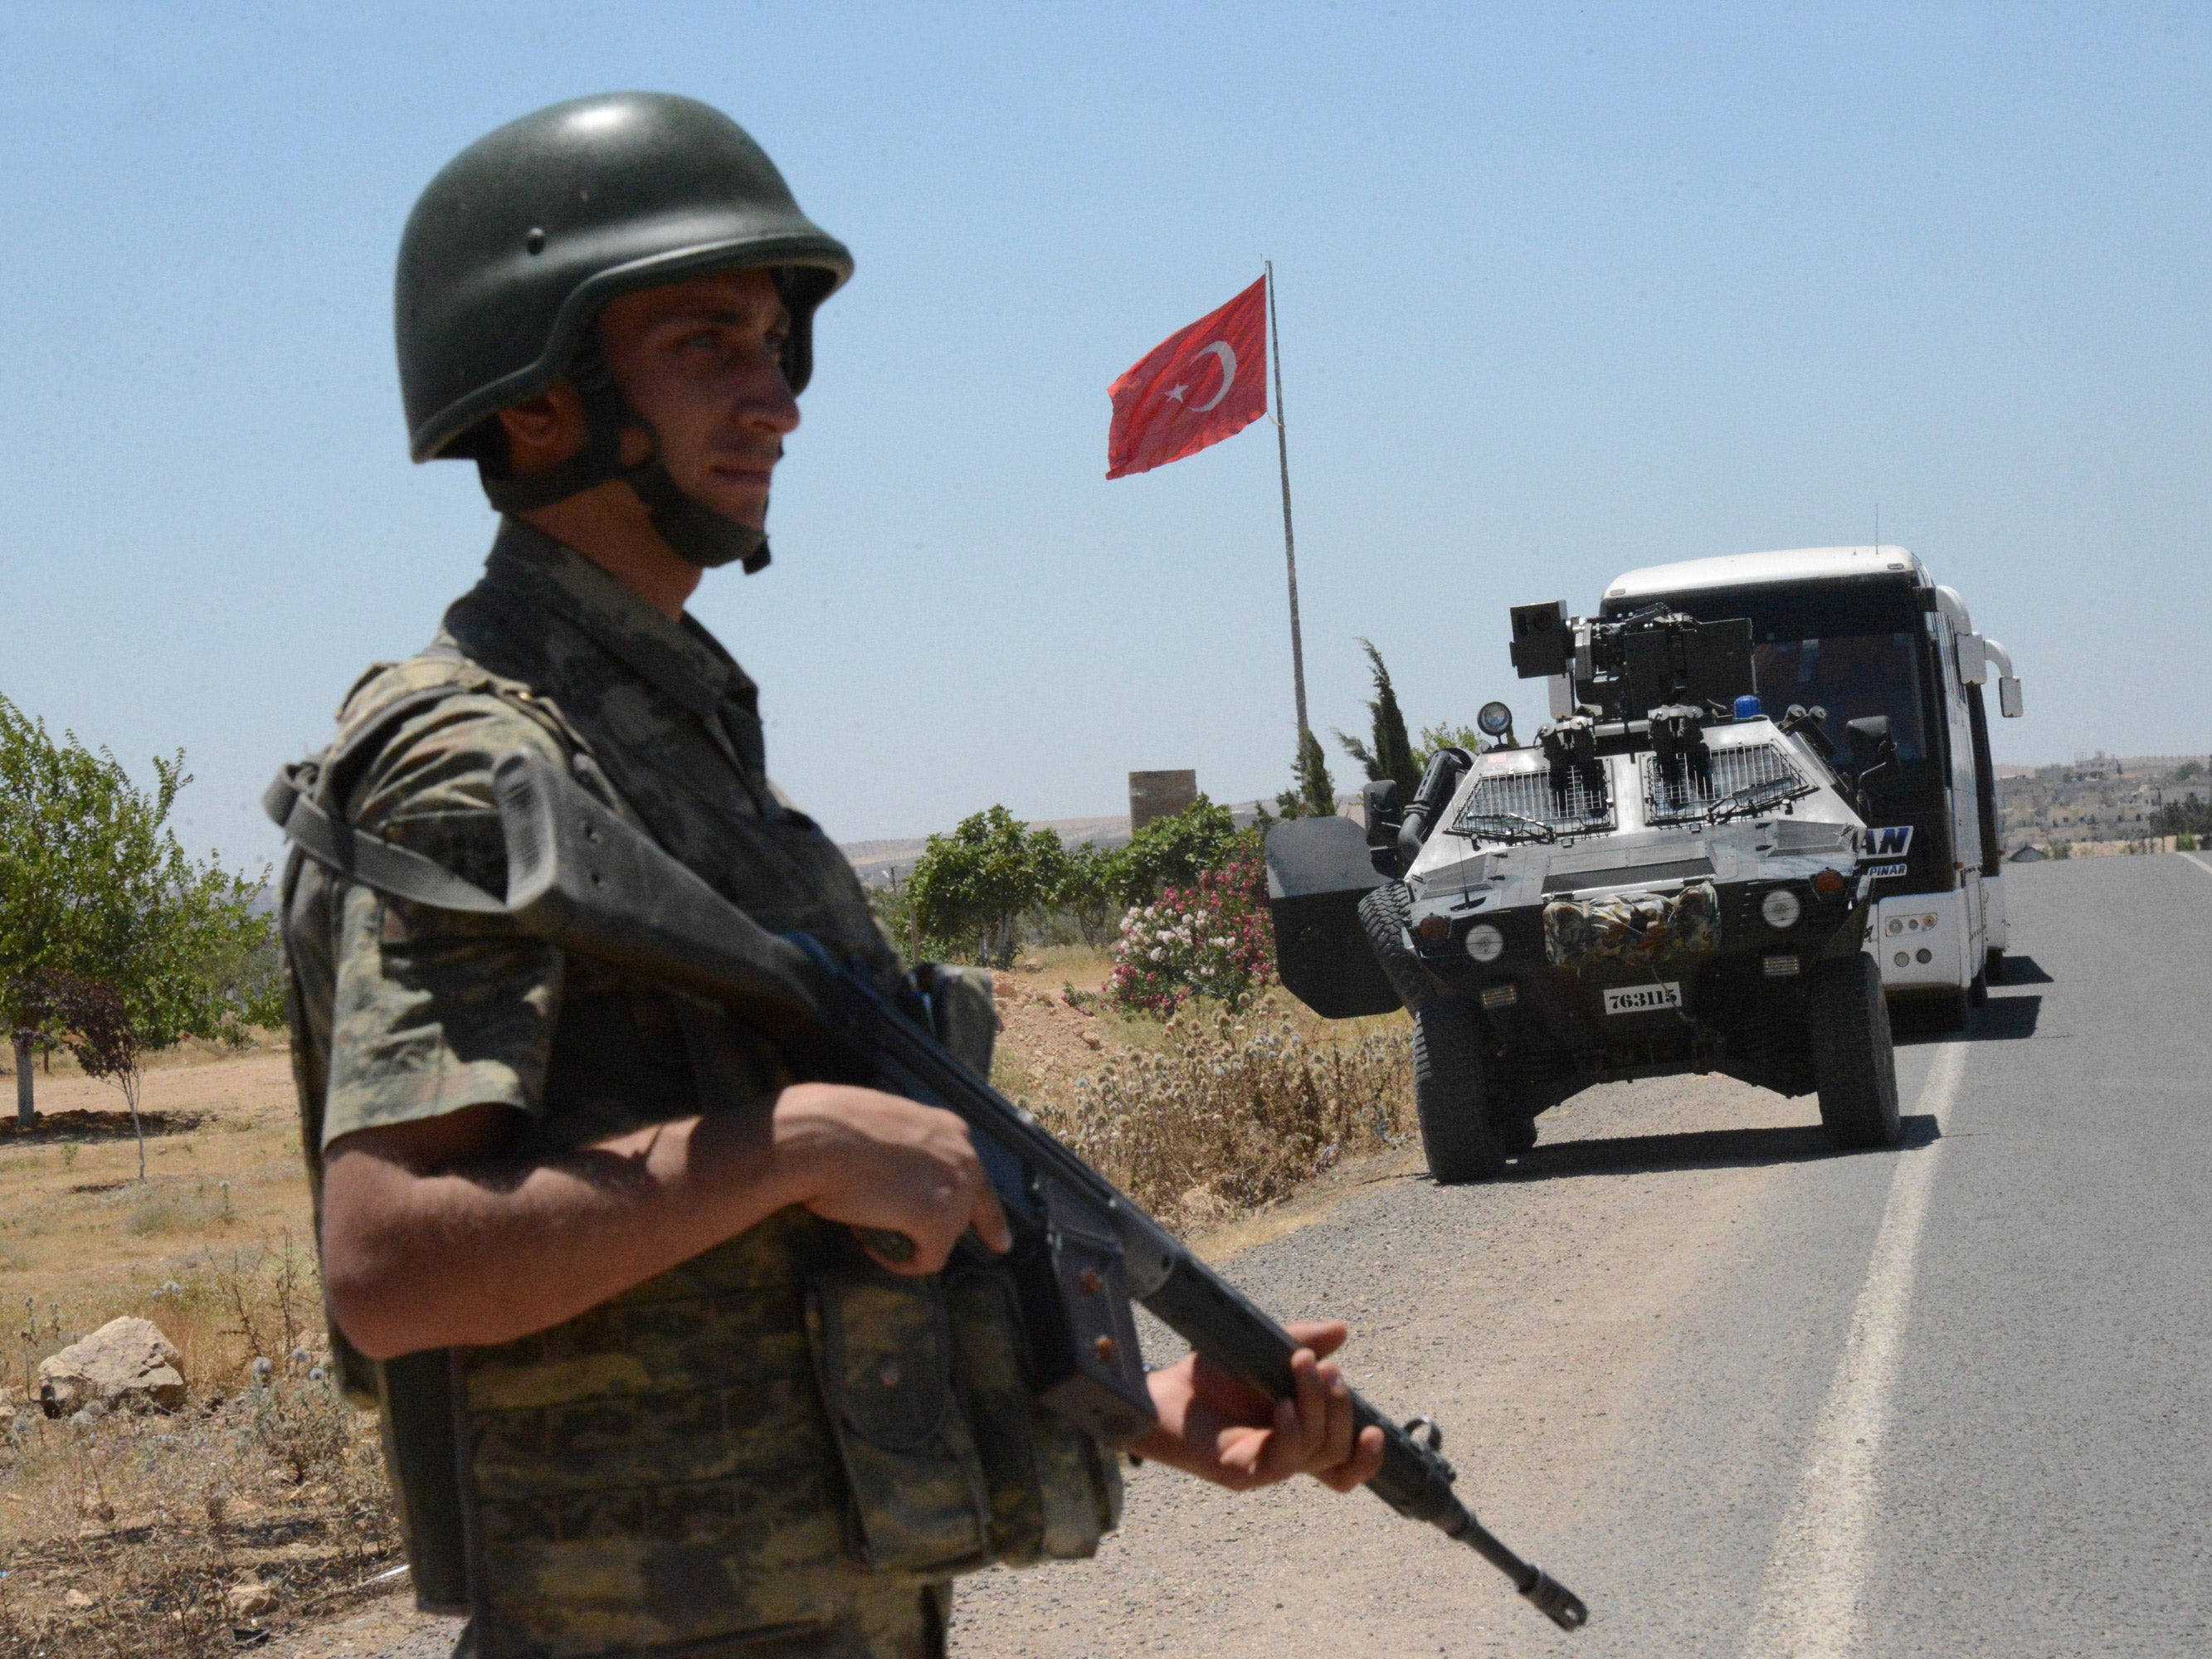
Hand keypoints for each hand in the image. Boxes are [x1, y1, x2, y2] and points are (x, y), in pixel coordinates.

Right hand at [769, 1082, 1011, 1272]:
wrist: (818, 1136)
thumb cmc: (833, 1129)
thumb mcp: (887, 1129)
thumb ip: (909, 1154)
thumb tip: (901, 1184)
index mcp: (952, 1129)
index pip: (978, 1178)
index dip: (985, 1215)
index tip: (999, 1242)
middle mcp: (964, 1155)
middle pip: (965, 1211)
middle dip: (936, 1229)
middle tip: (898, 1235)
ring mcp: (956, 1187)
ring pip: (945, 1237)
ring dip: (911, 1241)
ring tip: (869, 1228)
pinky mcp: (938, 1219)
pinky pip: (928, 1259)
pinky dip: (903, 1263)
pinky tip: (876, 1248)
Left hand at [1134, 1320, 1386, 1493]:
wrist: (1161, 1390)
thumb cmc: (1211, 1376)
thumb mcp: (1263, 1351)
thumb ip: (1303, 1341)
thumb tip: (1341, 1330)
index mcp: (1298, 1435)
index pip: (1343, 1465)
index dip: (1368, 1459)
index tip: (1377, 1430)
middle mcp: (1286, 1456)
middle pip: (1336, 1450)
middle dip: (1339, 1405)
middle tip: (1320, 1367)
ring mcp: (1264, 1467)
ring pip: (1314, 1451)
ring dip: (1316, 1406)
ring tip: (1300, 1367)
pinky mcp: (1240, 1472)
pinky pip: (1279, 1464)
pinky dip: (1290, 1433)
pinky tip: (1283, 1407)